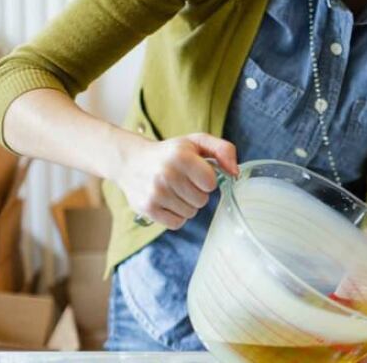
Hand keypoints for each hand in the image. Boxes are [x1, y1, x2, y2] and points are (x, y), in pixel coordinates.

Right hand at [113, 133, 237, 229]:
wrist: (131, 162)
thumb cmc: (170, 152)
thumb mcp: (197, 142)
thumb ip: (223, 150)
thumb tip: (235, 173)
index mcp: (181, 156)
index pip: (211, 183)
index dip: (207, 179)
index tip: (196, 173)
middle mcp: (167, 175)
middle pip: (202, 200)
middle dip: (197, 193)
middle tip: (184, 182)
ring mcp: (155, 193)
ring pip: (190, 213)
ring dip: (187, 204)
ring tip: (175, 191)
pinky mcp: (146, 208)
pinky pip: (176, 223)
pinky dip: (176, 216)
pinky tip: (168, 202)